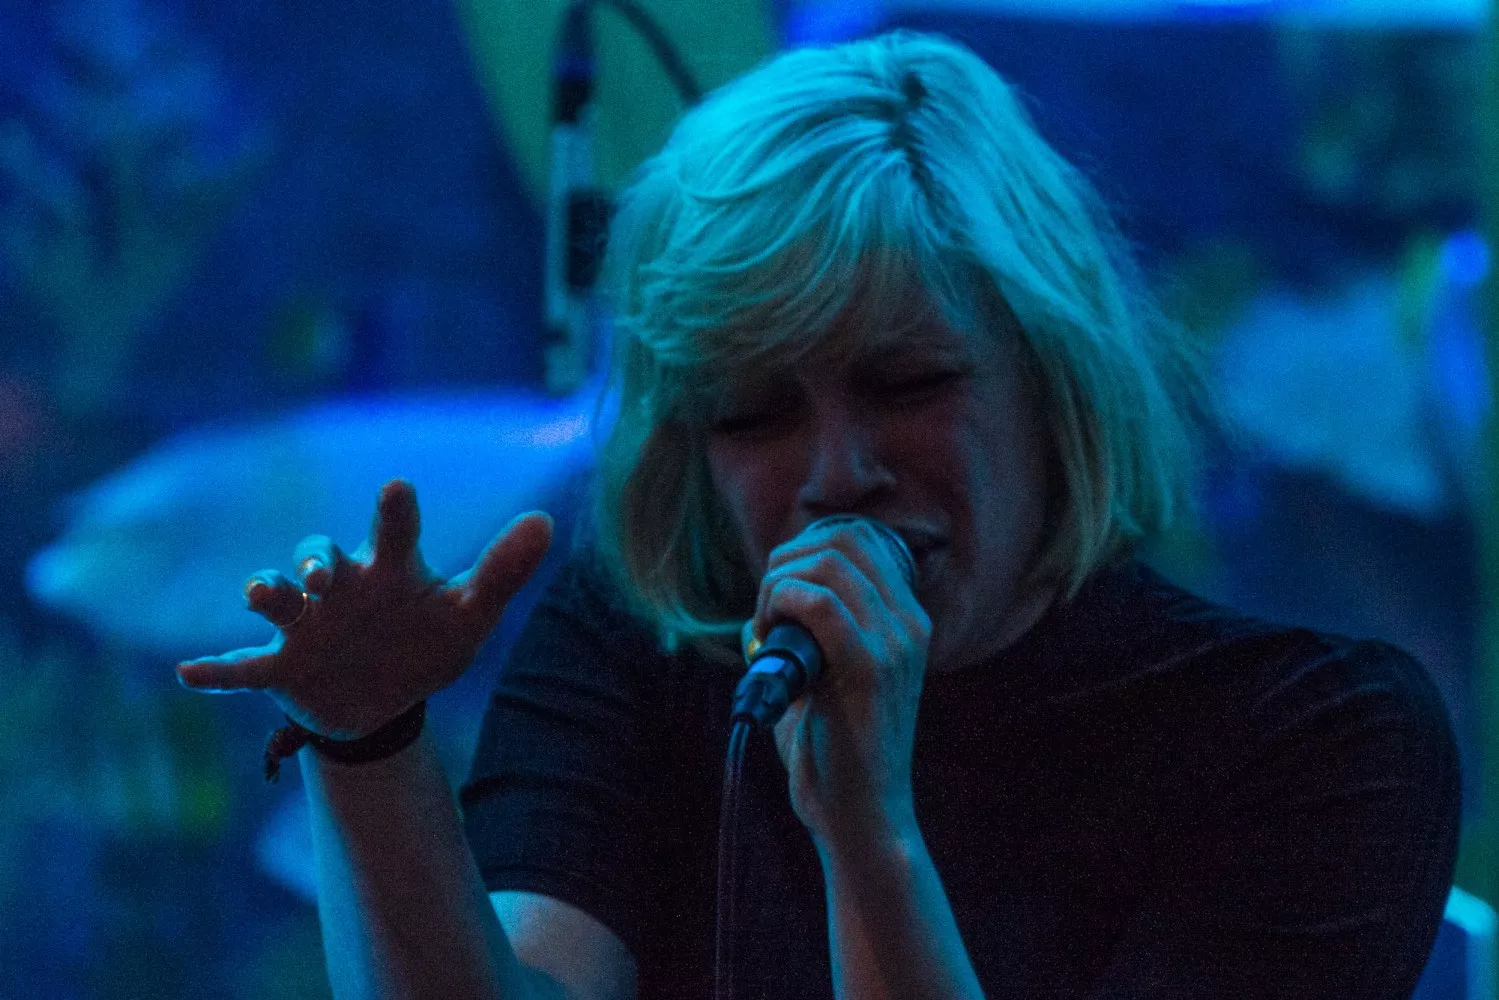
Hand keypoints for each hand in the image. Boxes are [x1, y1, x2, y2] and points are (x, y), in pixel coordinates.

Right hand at [175, 478, 552, 739]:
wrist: (386, 701)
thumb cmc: (427, 641)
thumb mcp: (469, 614)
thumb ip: (503, 571)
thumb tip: (546, 521)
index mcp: (389, 568)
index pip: (393, 531)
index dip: (395, 511)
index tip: (398, 488)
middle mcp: (339, 587)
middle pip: (316, 554)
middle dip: (314, 558)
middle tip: (323, 572)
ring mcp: (305, 626)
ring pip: (273, 598)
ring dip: (264, 592)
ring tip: (261, 595)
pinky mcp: (279, 667)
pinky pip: (242, 668)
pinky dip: (217, 672)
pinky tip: (189, 674)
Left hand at [748, 519, 930, 848]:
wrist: (860, 816)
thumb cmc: (833, 751)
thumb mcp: (827, 677)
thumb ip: (808, 636)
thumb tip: (765, 605)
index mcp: (907, 620)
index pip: (860, 536)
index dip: (805, 546)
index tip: (778, 590)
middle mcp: (910, 623)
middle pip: (843, 537)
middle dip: (788, 557)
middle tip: (766, 606)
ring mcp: (895, 643)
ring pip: (829, 562)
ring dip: (779, 582)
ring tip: (768, 628)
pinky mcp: (869, 668)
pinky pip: (818, 603)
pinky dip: (780, 604)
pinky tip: (770, 637)